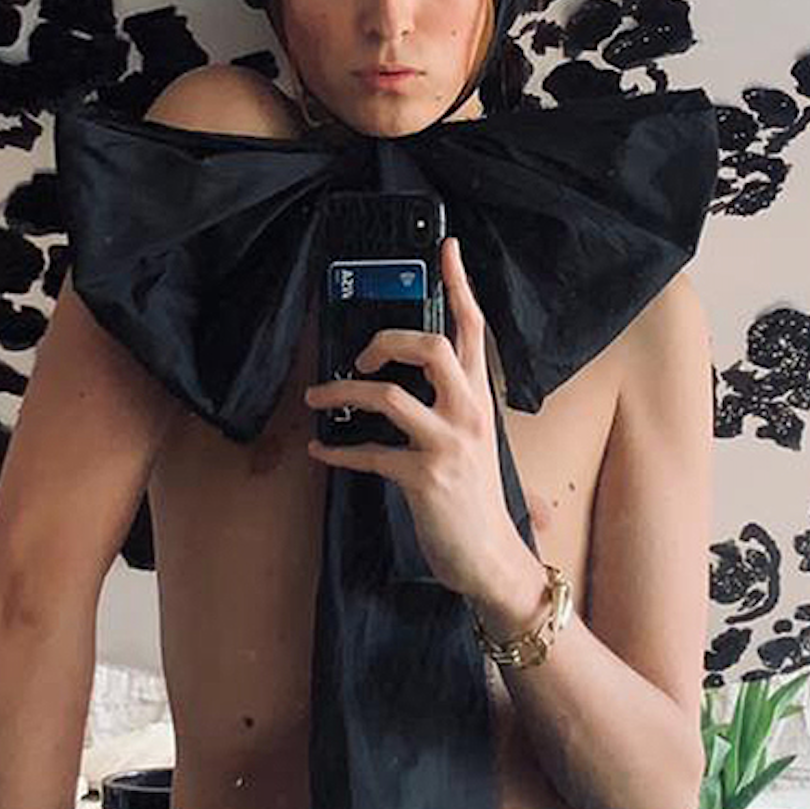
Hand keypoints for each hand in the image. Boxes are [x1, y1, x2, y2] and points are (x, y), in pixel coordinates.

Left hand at [304, 236, 531, 605]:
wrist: (492, 560)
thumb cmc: (476, 501)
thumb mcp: (474, 443)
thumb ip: (451, 408)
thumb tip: (408, 382)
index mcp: (481, 400)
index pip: (474, 329)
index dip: (460, 285)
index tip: (445, 248)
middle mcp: (469, 414)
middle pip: (430, 346)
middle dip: (385, 339)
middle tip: (361, 356)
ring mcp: (448, 445)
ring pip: (387, 394)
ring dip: (341, 392)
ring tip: (318, 398)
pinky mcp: (423, 478)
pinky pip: (368, 453)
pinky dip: (336, 450)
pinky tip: (319, 451)